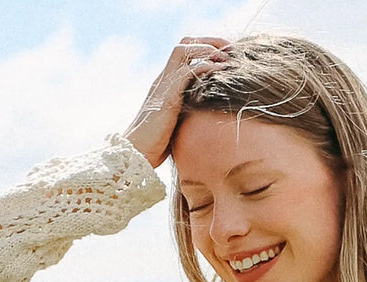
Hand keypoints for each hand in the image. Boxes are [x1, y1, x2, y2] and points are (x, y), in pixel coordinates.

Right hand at [123, 36, 229, 166]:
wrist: (136, 155)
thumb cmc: (155, 146)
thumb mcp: (176, 124)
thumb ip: (188, 113)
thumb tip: (207, 118)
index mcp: (166, 83)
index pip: (185, 52)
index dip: (206, 48)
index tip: (226, 56)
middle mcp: (163, 78)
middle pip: (186, 43)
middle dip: (210, 41)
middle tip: (230, 50)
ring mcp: (164, 85)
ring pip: (184, 50)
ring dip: (207, 49)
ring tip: (226, 59)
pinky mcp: (167, 97)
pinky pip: (186, 71)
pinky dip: (204, 67)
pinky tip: (219, 72)